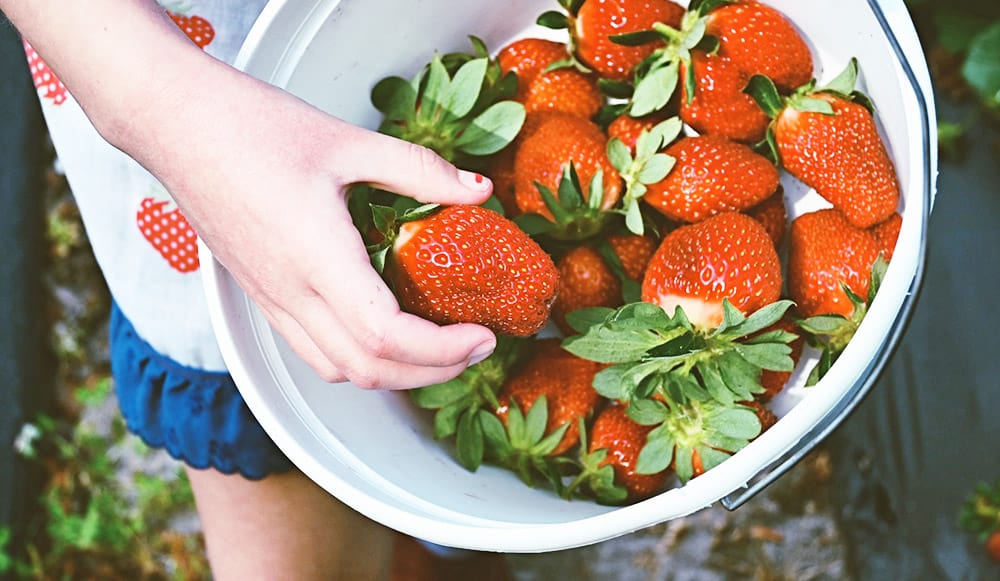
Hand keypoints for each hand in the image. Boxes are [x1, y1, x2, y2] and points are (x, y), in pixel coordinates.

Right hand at [5, 0, 498, 388]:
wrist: (175, 125)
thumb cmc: (253, 127)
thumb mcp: (347, 142)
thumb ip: (419, 170)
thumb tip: (479, 189)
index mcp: (315, 256)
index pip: (385, 336)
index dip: (441, 350)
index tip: (481, 336)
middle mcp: (290, 293)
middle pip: (368, 370)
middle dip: (432, 373)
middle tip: (476, 348)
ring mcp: (270, 301)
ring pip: (338, 371)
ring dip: (395, 374)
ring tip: (439, 349)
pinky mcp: (260, 298)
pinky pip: (312, 353)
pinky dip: (358, 361)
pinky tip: (385, 335)